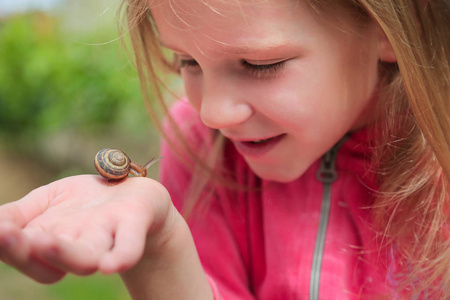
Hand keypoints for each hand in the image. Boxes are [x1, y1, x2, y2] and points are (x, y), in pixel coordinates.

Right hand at [0, 175, 172, 283]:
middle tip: (8, 236)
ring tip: (45, 243)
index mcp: (50, 241)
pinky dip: (123, 254)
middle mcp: (77, 245)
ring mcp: (106, 235)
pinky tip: (113, 264)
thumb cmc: (83, 203)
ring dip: (65, 254)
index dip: (8, 246)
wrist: (129, 189)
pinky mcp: (133, 222)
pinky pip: (129, 243)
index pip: (25, 254)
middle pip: (52, 262)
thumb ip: (16, 216)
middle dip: (28, 252)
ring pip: (85, 255)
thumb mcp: (45, 202)